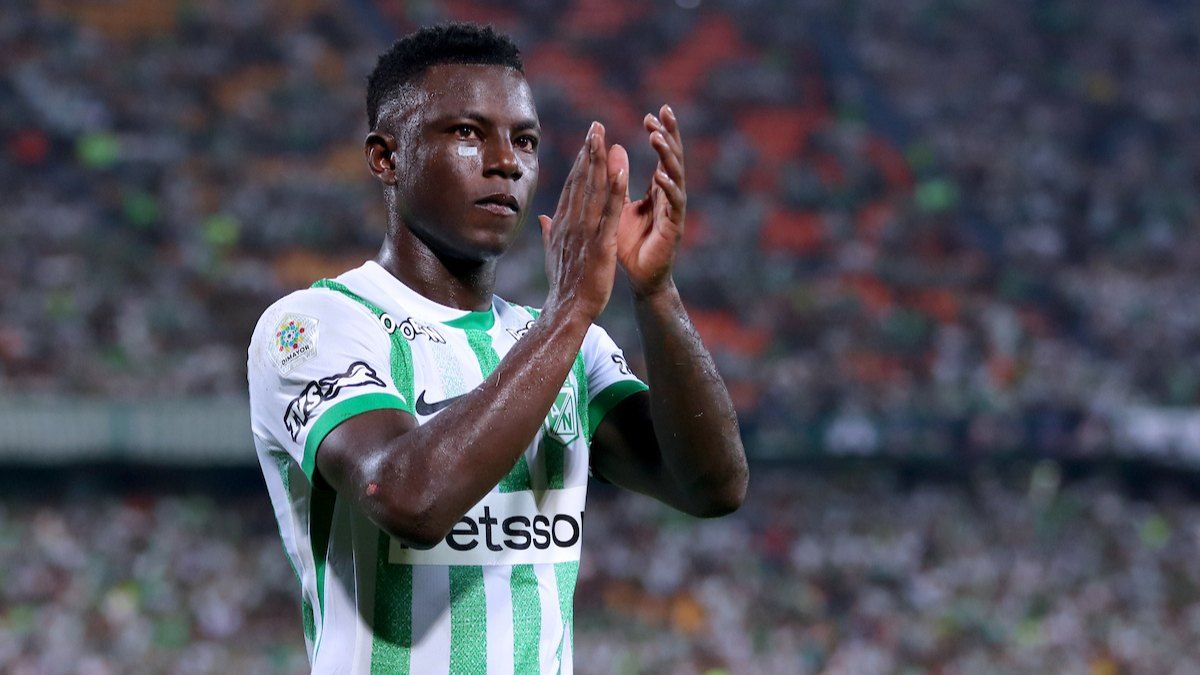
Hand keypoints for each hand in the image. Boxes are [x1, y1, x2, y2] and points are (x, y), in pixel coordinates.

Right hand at [539, 122, 627, 324]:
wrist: (566, 310)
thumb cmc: (563, 286)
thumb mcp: (552, 254)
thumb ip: (548, 232)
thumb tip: (542, 217)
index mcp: (563, 224)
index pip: (573, 187)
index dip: (580, 162)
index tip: (588, 141)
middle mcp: (572, 223)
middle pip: (581, 181)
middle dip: (589, 152)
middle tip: (596, 126)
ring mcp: (585, 232)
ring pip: (593, 191)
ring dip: (599, 162)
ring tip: (604, 137)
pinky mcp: (600, 244)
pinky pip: (608, 213)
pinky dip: (614, 191)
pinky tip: (620, 171)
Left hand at [614, 104, 686, 298]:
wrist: (638, 278)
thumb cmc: (628, 244)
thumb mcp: (617, 207)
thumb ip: (615, 182)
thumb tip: (611, 151)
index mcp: (657, 190)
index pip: (662, 156)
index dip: (660, 134)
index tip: (652, 113)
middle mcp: (669, 196)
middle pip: (674, 159)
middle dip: (670, 135)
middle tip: (664, 112)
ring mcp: (674, 212)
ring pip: (675, 177)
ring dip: (667, 156)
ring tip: (657, 137)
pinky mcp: (674, 228)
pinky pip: (674, 205)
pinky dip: (668, 189)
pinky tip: (661, 175)